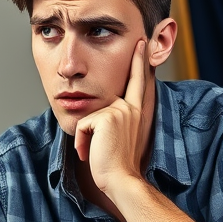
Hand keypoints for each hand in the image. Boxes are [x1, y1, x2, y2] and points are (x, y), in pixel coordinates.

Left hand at [73, 40, 149, 194]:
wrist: (121, 179)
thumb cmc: (117, 164)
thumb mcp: (117, 137)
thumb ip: (113, 120)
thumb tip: (100, 116)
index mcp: (134, 110)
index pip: (137, 81)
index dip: (139, 61)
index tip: (141, 41)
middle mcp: (129, 107)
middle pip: (101, 101)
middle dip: (90, 129)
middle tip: (98, 147)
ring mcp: (119, 111)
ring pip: (88, 117)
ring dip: (85, 138)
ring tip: (96, 153)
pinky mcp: (106, 118)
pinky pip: (82, 125)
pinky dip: (81, 141)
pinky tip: (89, 153)